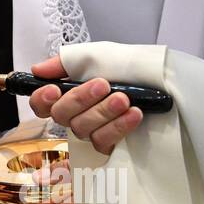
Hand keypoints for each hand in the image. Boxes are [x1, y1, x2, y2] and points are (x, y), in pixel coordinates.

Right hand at [27, 57, 143, 155]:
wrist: (165, 83)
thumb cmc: (129, 68)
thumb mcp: (98, 56)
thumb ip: (66, 62)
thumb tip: (38, 69)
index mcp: (68, 94)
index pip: (41, 104)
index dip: (42, 99)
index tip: (54, 89)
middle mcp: (76, 115)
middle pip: (61, 116)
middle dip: (80, 99)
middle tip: (103, 85)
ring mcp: (92, 133)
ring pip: (82, 129)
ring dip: (102, 112)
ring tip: (123, 99)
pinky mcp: (109, 147)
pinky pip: (104, 142)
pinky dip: (118, 127)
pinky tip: (133, 115)